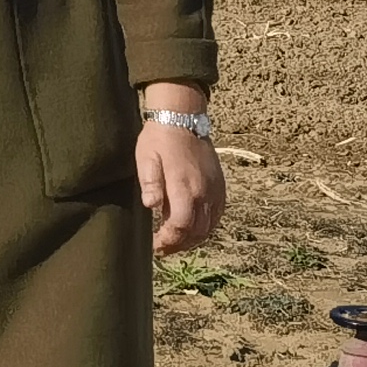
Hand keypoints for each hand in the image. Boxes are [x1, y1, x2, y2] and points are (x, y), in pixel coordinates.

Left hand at [139, 98, 224, 253]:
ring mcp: (215, 191)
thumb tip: (151, 205)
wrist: (182, 117)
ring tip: (175, 242)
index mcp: (185, 188)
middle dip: (179, 245)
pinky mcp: (220, 187)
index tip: (154, 245)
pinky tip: (192, 228)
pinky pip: (217, 216)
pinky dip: (206, 228)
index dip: (168, 241)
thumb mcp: (146, 158)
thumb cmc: (159, 139)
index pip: (180, 227)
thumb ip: (150, 183)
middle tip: (162, 249)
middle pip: (197, 232)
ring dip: (192, 239)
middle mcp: (205, 193)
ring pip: (209, 227)